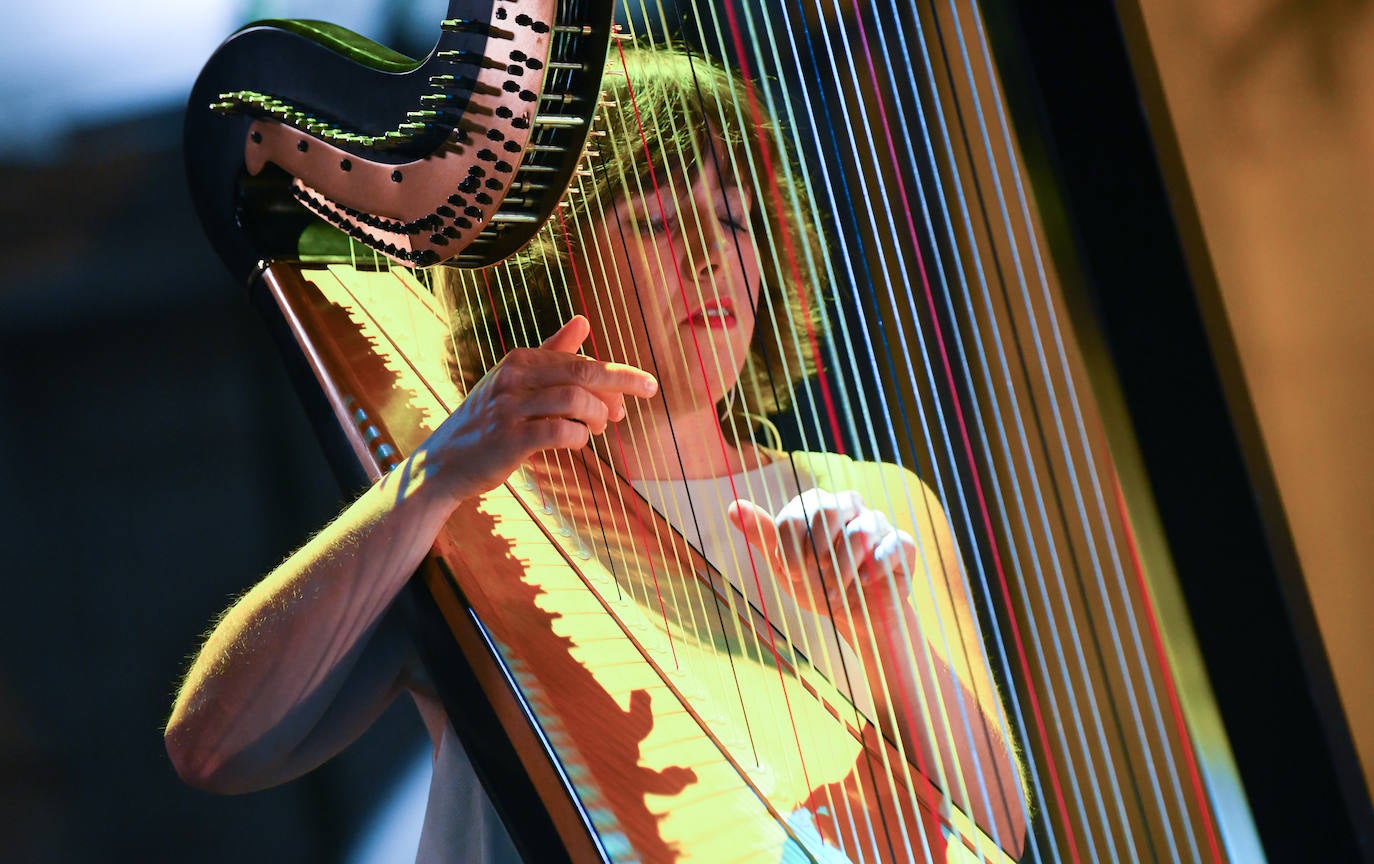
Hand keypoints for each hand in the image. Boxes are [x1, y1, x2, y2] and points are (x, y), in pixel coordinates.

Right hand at [416, 315, 656, 504]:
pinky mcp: (510, 440)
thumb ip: (552, 353)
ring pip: (576, 400)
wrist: (442, 464)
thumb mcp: (515, 381)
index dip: (616, 375)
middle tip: (637, 403)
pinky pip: (560, 432)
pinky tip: (577, 442)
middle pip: (584, 372)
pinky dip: (579, 438)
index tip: (640, 388)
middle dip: (622, 385)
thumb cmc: (487, 422)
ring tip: (597, 429)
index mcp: (520, 360)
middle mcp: (514, 377)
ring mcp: (510, 408)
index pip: (581, 359)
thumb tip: (583, 320)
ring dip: (597, 416)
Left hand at [727, 488, 917, 622]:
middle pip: (828, 510)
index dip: (790, 548)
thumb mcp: (785, 565)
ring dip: (843, 569)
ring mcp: (878, 523)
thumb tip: (733, 505)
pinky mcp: (902, 544)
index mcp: (817, 505)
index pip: (796, 512)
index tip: (793, 574)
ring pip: (861, 530)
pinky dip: (875, 569)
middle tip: (816, 575)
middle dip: (816, 551)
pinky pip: (893, 546)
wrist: (855, 617)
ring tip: (837, 590)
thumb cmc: (817, 586)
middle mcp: (848, 506)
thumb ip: (762, 535)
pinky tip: (866, 584)